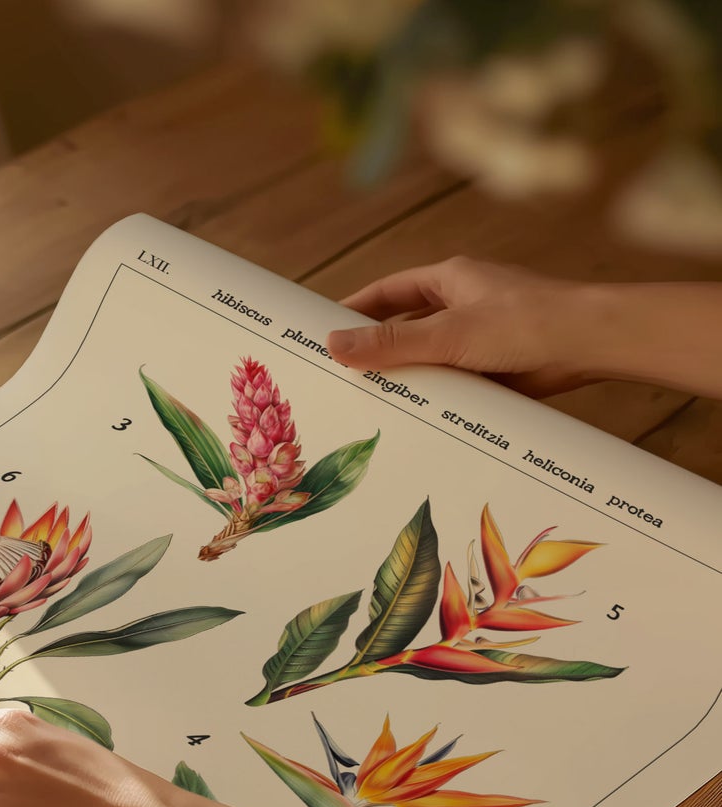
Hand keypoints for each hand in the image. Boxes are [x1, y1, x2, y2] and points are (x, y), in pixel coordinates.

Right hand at [326, 256, 595, 396]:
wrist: (591, 345)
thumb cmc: (525, 323)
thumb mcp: (448, 334)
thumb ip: (391, 343)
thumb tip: (333, 344)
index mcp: (450, 280)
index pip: (388, 292)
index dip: (355, 309)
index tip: (323, 330)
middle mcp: (463, 304)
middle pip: (406, 326)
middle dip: (376, 349)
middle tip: (339, 375)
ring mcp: (479, 337)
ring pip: (429, 357)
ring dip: (407, 377)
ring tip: (369, 404)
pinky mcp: (495, 367)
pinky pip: (453, 381)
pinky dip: (435, 396)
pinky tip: (415, 418)